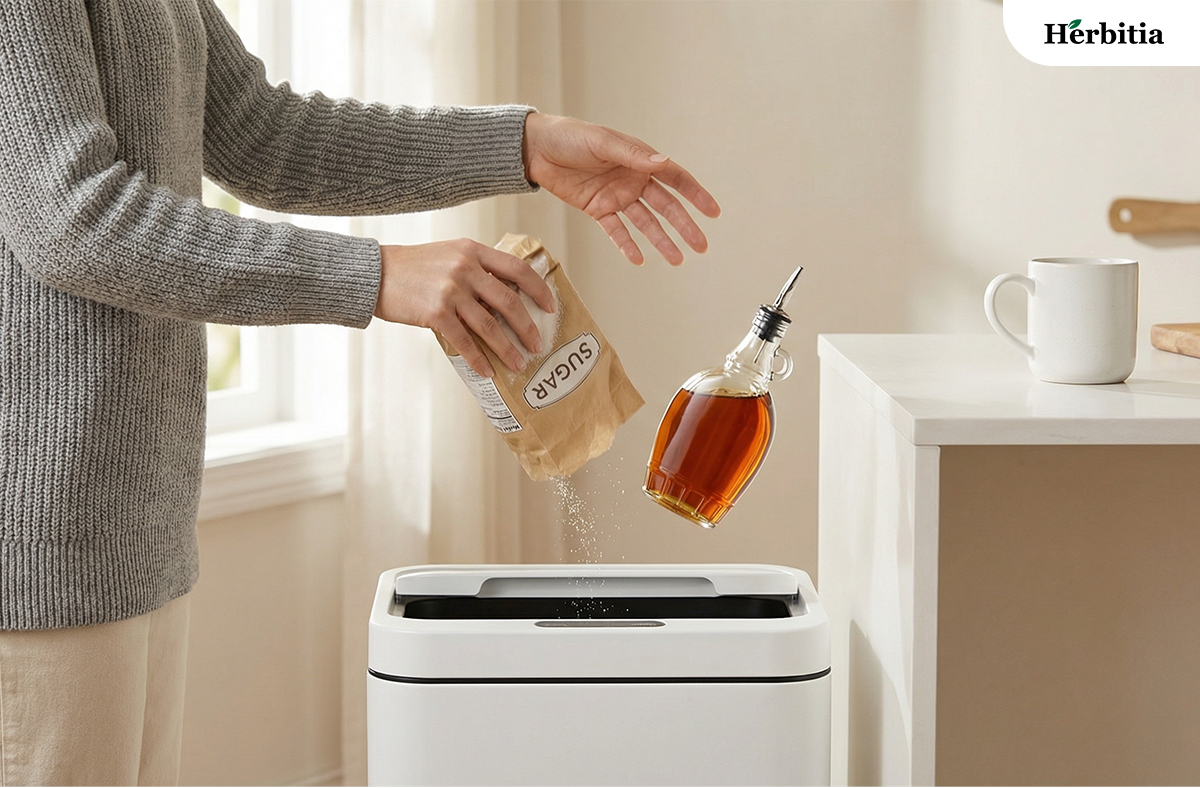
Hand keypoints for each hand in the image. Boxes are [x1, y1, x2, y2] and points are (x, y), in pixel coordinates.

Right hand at [374, 239, 555, 376]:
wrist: (375, 273)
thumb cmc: (414, 266)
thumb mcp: (450, 254)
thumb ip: (477, 268)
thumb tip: (508, 297)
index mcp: (473, 250)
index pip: (517, 269)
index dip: (539, 289)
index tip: (551, 307)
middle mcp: (465, 268)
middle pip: (509, 301)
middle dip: (528, 327)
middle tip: (537, 344)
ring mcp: (450, 291)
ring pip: (490, 325)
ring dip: (507, 348)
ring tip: (518, 364)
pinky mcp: (435, 313)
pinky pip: (465, 341)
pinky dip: (479, 359)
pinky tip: (487, 370)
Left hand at [522, 112, 720, 265]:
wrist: (536, 149)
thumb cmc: (570, 136)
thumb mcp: (602, 142)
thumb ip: (633, 156)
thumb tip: (664, 163)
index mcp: (640, 159)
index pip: (675, 178)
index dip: (696, 195)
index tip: (713, 212)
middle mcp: (633, 179)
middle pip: (666, 206)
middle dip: (685, 226)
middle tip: (701, 246)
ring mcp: (617, 196)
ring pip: (645, 223)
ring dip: (661, 241)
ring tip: (677, 260)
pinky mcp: (597, 209)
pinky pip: (616, 231)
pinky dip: (626, 245)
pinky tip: (638, 259)